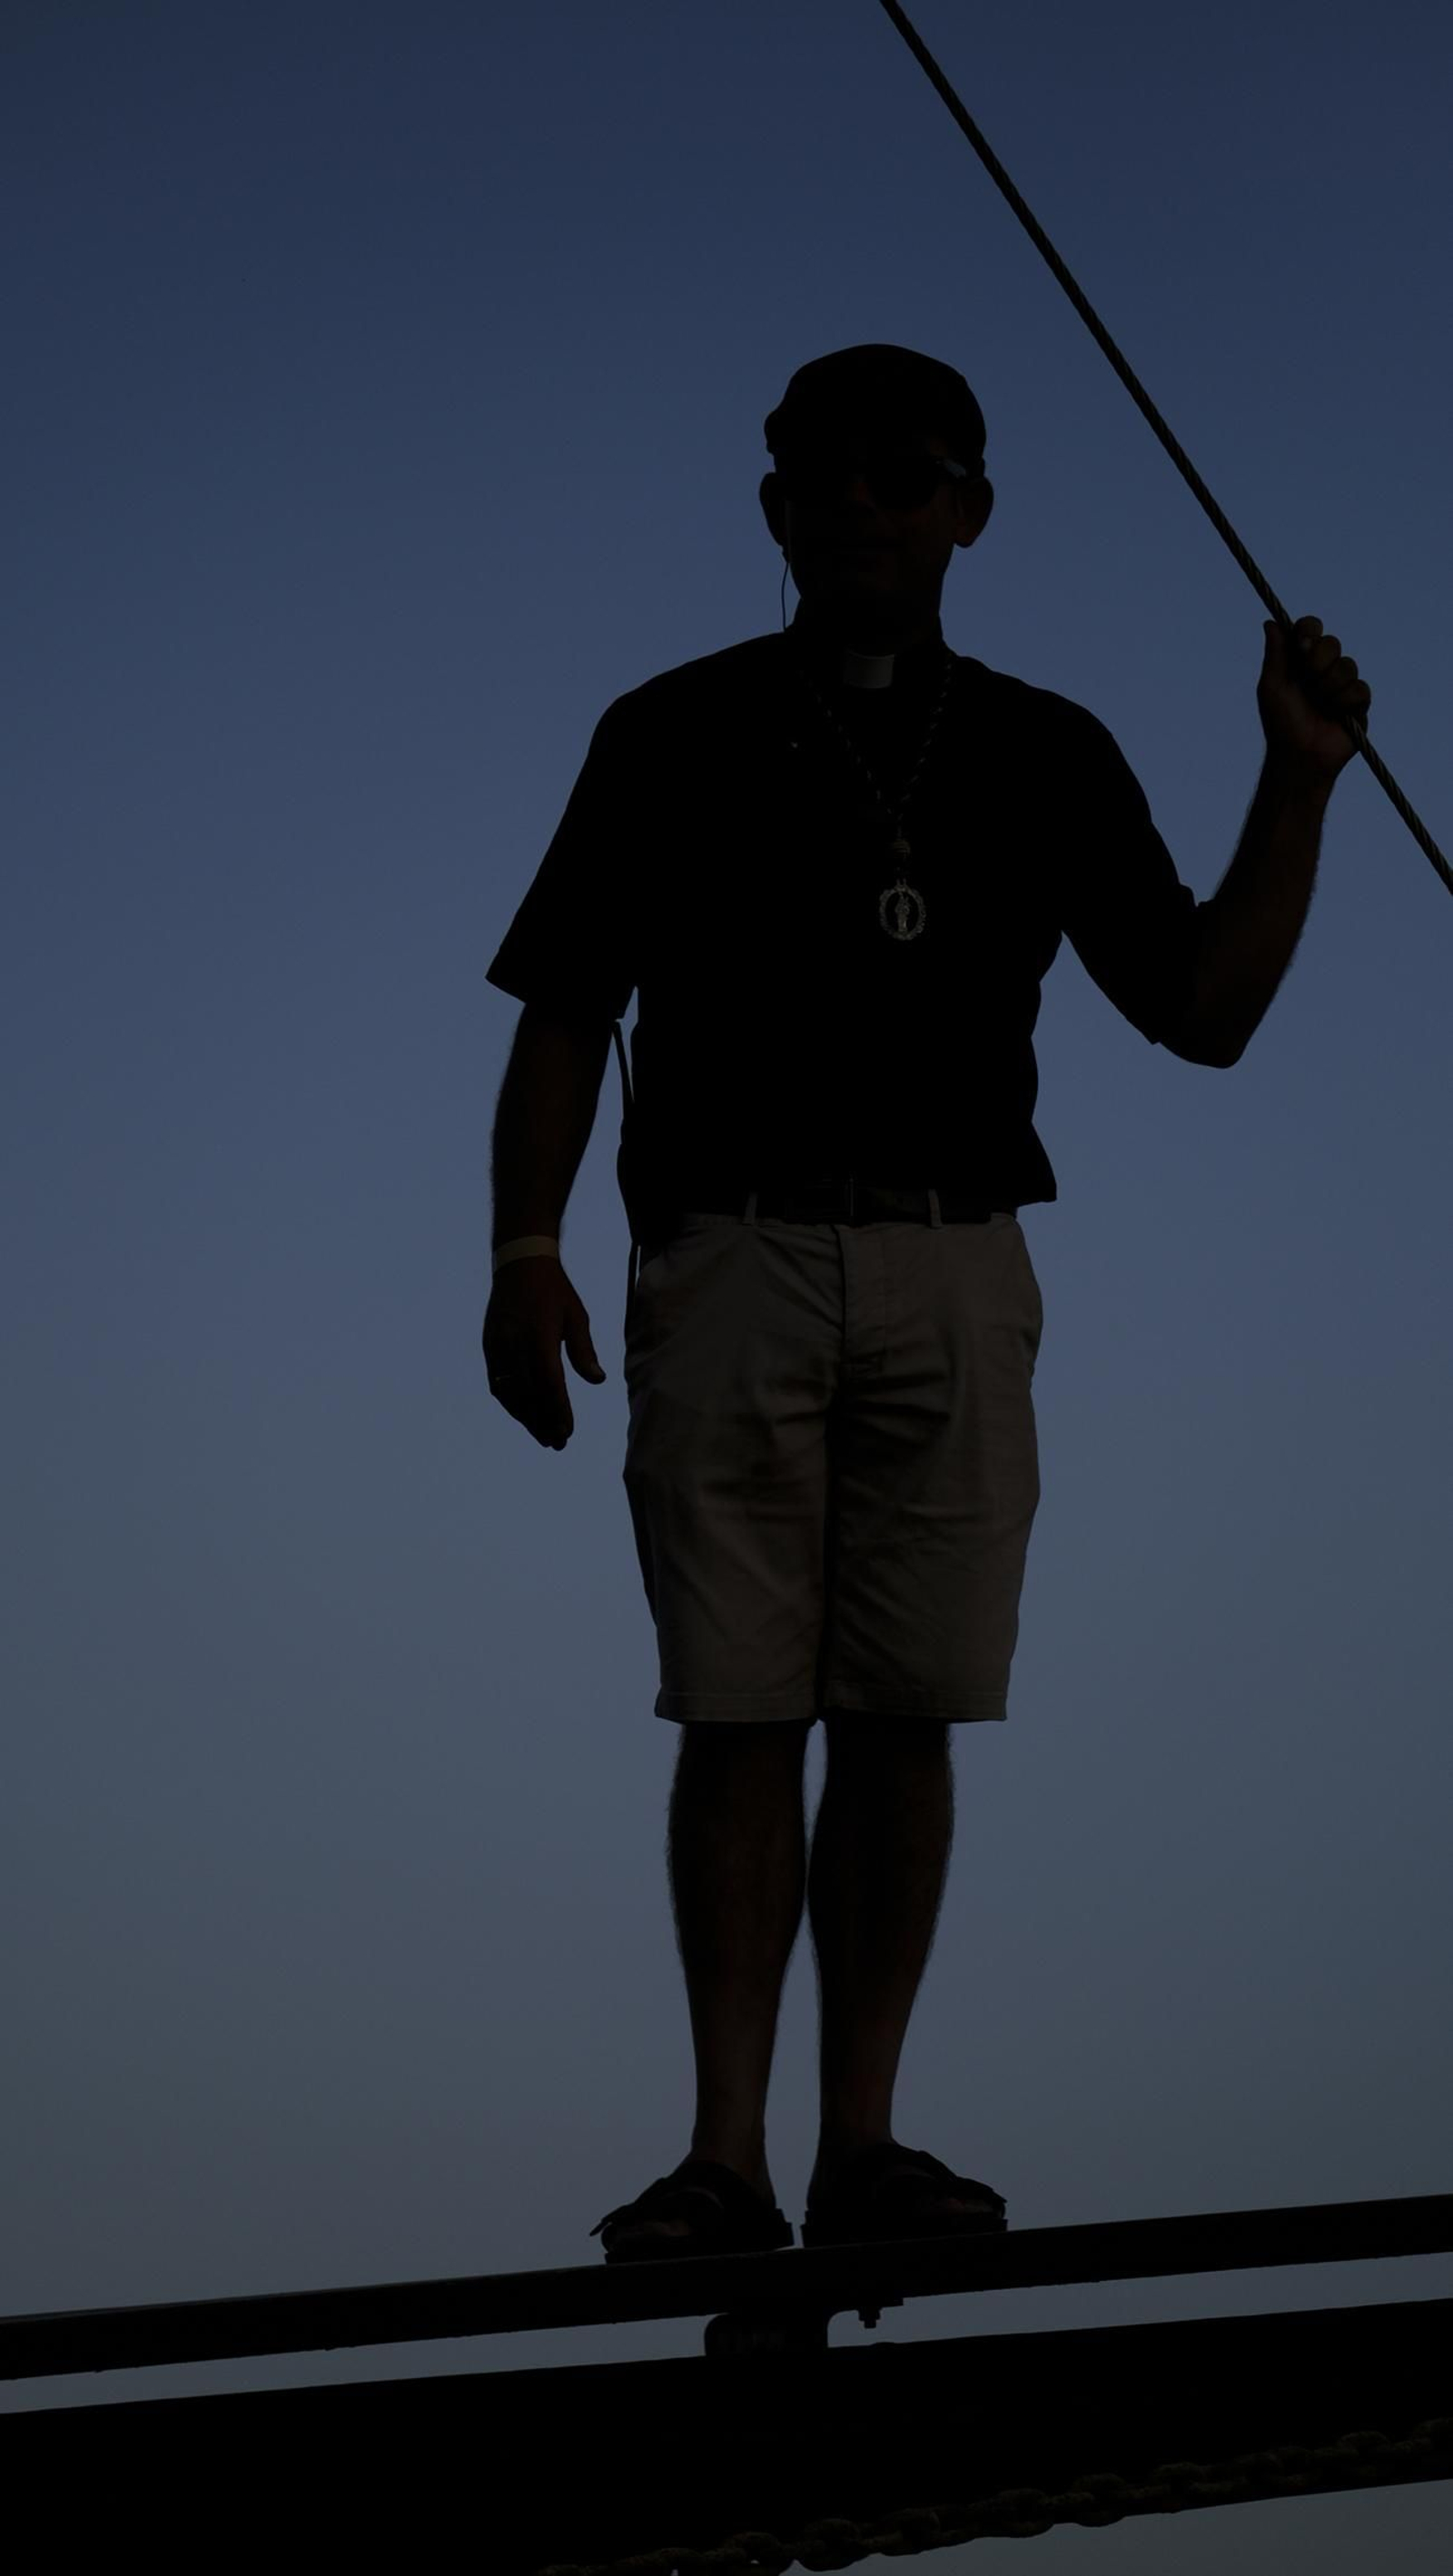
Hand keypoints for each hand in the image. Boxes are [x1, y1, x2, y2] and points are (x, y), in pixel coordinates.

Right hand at [482, 1258, 606, 1450]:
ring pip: (509, 1392)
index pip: (549, 1382)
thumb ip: (583, 1350)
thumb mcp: (576, 1315)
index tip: (567, 1432)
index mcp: (539, 1335)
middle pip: (528, 1394)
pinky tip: (523, 1415)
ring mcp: (498, 1345)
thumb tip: (598, 1381)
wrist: (519, 1263)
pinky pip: (497, 1383)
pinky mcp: (489, 1346)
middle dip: (543, 1422)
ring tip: (543, 1436)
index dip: (558, 1410)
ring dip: (526, 1417)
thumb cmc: (555, 1290)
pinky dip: (510, 1403)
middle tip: (558, 1444)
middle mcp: (515, 1342)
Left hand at [1258, 614, 1371, 783]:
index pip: (1311, 629)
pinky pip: (1359, 689)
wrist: (1300, 756)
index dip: (1309, 630)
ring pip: (1348, 665)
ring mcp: (1343, 684)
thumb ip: (1275, 654)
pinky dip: (1344, 703)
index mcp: (1301, 661)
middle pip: (1332, 642)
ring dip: (1329, 688)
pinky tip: (1335, 716)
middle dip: (1317, 663)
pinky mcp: (1359, 702)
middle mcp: (1323, 668)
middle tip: (1307, 684)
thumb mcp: (1271, 687)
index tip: (1301, 645)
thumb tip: (1270, 622)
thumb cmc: (1281, 723)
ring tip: (1320, 707)